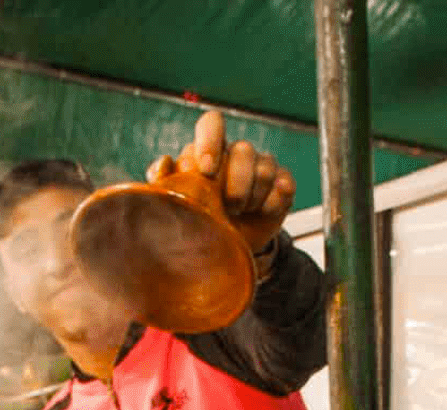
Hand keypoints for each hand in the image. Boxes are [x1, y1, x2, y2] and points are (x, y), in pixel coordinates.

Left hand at [146, 109, 295, 255]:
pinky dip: (272, 203)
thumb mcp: (180, 204)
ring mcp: (262, 166)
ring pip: (264, 168)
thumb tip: (164, 165)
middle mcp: (237, 153)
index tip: (207, 171)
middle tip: (227, 207)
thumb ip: (166, 183)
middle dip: (236, 182)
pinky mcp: (282, 184)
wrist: (227, 248)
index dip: (211, 142)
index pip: (212, 124)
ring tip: (239, 215)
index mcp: (209, 150)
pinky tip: (261, 213)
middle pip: (243, 149)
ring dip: (252, 198)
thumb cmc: (200, 220)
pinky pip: (283, 186)